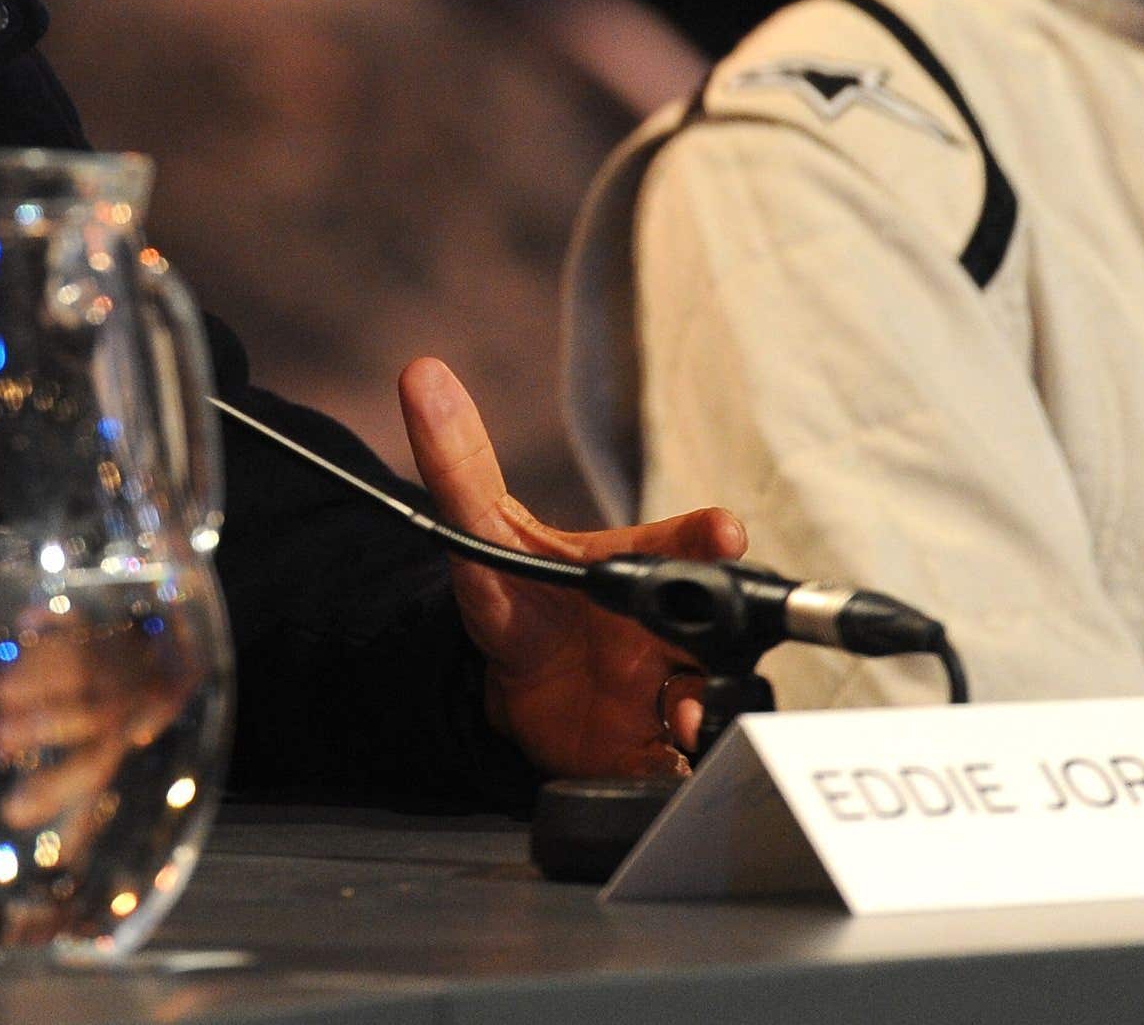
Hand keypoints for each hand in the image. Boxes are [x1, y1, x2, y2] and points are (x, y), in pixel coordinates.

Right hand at [0, 604, 206, 842]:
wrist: (177, 645)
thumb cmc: (133, 720)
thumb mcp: (116, 763)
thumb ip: (87, 809)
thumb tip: (61, 857)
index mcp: (123, 740)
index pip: (92, 771)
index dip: (52, 794)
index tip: (10, 811)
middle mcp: (124, 699)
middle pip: (88, 712)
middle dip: (40, 725)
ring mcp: (116, 656)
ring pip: (80, 663)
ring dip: (35, 676)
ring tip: (0, 692)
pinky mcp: (105, 618)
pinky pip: (79, 614)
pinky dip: (49, 618)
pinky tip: (25, 626)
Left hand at [399, 356, 746, 778]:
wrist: (514, 682)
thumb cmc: (519, 594)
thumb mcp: (481, 532)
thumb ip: (458, 462)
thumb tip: (421, 374)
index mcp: (644, 562)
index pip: (687, 539)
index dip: (706, 535)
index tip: (722, 531)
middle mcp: (671, 624)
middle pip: (715, 622)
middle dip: (718, 629)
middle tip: (707, 633)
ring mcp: (670, 685)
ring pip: (708, 694)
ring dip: (702, 708)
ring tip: (683, 717)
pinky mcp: (654, 747)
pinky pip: (682, 762)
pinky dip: (679, 768)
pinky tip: (670, 765)